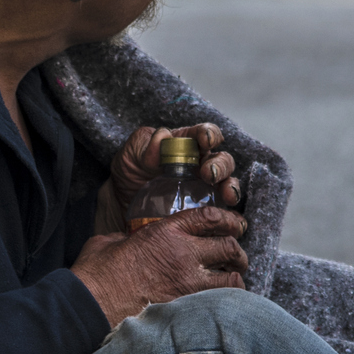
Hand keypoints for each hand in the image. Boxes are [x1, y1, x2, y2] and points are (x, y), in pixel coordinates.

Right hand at [71, 204, 249, 326]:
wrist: (92, 304)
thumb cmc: (97, 273)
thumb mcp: (110, 241)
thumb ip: (128, 236)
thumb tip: (129, 240)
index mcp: (164, 232)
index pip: (209, 217)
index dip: (227, 219)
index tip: (233, 224)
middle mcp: (183, 254)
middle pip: (228, 246)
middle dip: (237, 251)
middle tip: (237, 257)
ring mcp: (187, 283)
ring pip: (231, 278)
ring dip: (235, 278)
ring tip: (233, 281)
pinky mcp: (187, 308)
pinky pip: (220, 302)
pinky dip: (225, 301)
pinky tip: (221, 302)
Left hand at [96, 123, 241, 234]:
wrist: (122, 207)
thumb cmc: (130, 174)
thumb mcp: (130, 156)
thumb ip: (144, 146)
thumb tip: (162, 137)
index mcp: (186, 145)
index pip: (205, 134)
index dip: (209, 134)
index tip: (206, 140)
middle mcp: (202, 164)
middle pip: (223, 160)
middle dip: (220, 165)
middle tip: (208, 174)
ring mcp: (207, 188)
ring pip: (228, 184)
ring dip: (230, 187)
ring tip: (226, 195)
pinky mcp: (207, 211)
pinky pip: (225, 212)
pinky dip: (230, 215)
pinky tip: (229, 219)